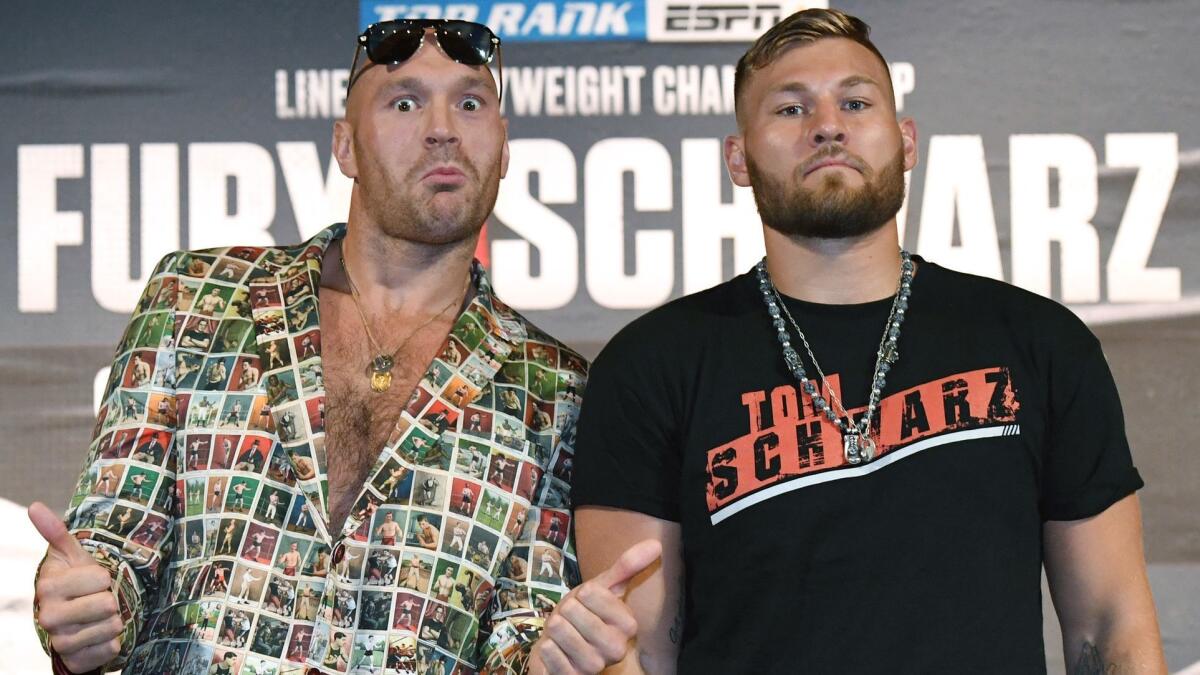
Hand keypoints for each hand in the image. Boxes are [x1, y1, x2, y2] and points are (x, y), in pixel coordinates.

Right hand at [29, 502, 122, 672]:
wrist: (74, 622)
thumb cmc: (77, 583)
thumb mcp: (71, 555)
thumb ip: (56, 532)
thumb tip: (36, 506)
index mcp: (49, 588)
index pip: (101, 578)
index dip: (104, 577)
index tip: (94, 580)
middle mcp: (49, 617)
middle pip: (107, 603)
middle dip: (111, 599)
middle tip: (98, 600)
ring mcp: (60, 642)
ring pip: (112, 626)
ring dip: (114, 621)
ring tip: (100, 617)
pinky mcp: (75, 662)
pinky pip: (111, 650)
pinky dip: (112, 643)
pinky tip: (100, 636)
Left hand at [531, 539, 661, 673]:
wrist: (559, 646)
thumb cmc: (582, 615)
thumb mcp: (603, 588)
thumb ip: (627, 567)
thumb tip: (656, 544)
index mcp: (628, 625)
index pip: (592, 593)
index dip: (582, 594)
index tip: (587, 604)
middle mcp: (616, 649)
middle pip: (574, 611)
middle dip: (565, 610)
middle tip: (571, 620)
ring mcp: (595, 667)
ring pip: (561, 631)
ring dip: (554, 628)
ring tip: (562, 633)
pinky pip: (550, 654)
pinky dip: (546, 648)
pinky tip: (554, 649)